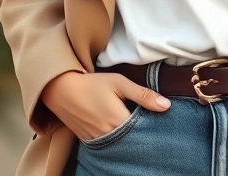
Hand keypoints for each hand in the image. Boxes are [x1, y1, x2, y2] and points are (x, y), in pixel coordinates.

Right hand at [39, 70, 171, 140]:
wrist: (60, 89)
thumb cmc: (91, 83)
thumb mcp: (119, 83)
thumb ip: (143, 95)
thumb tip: (167, 105)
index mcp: (119, 121)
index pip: (144, 130)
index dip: (153, 124)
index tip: (156, 116)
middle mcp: (109, 136)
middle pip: (134, 139)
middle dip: (142, 132)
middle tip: (146, 119)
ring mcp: (98, 141)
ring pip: (122, 143)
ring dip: (129, 136)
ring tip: (132, 122)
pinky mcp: (90, 142)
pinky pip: (109, 145)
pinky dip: (116, 138)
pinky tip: (118, 128)